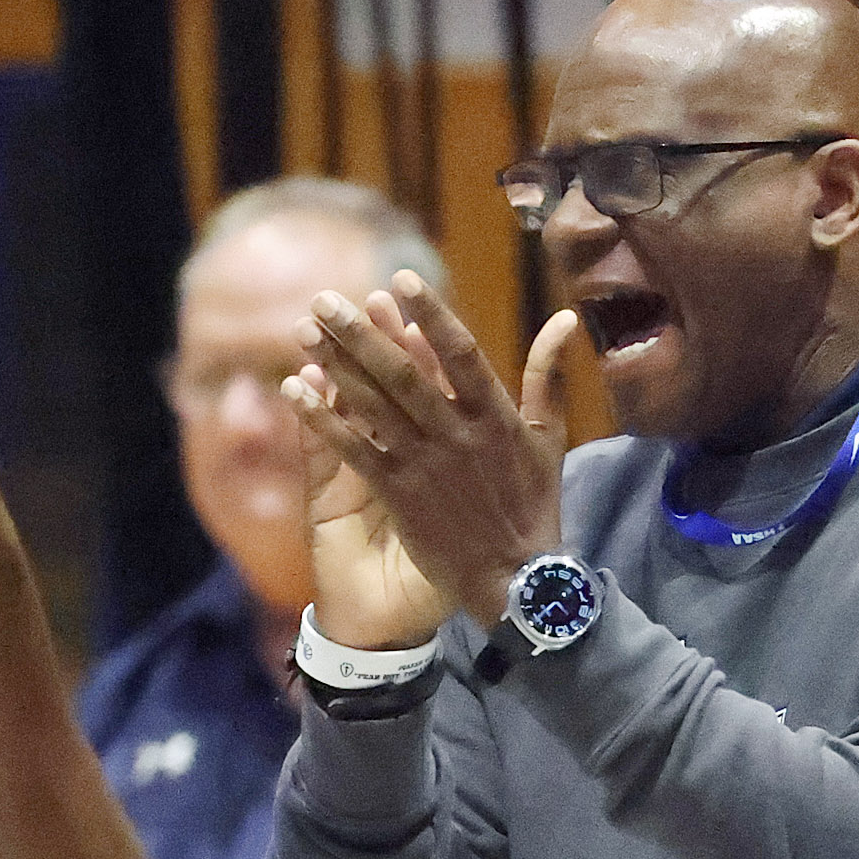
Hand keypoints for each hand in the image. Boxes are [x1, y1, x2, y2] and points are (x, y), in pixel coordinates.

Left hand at [286, 271, 579, 630]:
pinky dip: (324, 420)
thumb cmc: (534, 505)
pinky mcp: (400, 495)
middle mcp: (459, 436)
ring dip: (336, 366)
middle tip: (325, 299)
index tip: (401, 279)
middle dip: (363, 334)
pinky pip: (356, 450)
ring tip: (304, 331)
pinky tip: (295, 391)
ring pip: (375, 407)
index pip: (462, 355)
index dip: (431, 315)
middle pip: (404, 375)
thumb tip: (563, 319)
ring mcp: (426, 465)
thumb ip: (547, 376)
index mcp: (496, 417)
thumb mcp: (548, 438)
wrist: (517, 579)